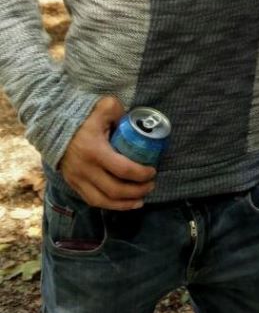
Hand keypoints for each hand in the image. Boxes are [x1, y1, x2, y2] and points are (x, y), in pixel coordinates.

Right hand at [59, 95, 155, 209]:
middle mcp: (85, 169)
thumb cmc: (83, 117)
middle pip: (115, 190)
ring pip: (102, 201)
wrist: (52, 126)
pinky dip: (109, 205)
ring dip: (124, 204)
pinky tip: (122, 203)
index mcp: (95, 151)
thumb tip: (135, 121)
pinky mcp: (73, 184)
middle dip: (137, 191)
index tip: (153, 171)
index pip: (123, 169)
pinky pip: (92, 201)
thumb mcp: (104, 107)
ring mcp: (77, 179)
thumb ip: (120, 111)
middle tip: (150, 185)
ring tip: (140, 200)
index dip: (141, 174)